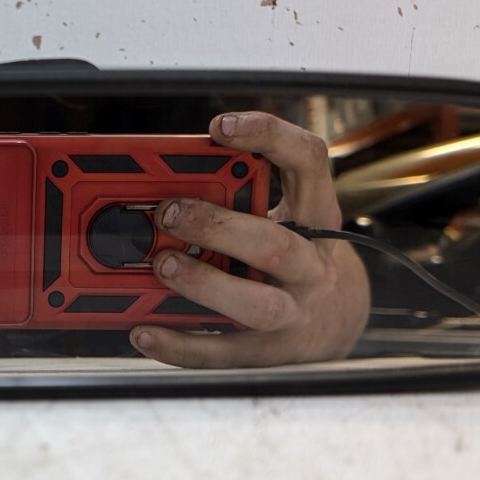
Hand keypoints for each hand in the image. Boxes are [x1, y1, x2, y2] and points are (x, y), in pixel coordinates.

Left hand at [129, 111, 369, 367]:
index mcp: (314, 214)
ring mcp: (294, 312)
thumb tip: (156, 180)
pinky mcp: (268, 353)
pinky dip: (180, 344)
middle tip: (168, 213)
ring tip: (163, 266)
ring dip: (205, 284)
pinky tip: (144, 331)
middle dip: (217, 227)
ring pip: (257, 304)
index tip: (220, 127)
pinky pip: (222, 351)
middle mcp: (311, 264)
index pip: (308, 162)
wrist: (334, 321)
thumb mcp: (277, 211)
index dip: (268, 138)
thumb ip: (232, 192)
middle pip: (275, 244)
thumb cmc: (288, 255)